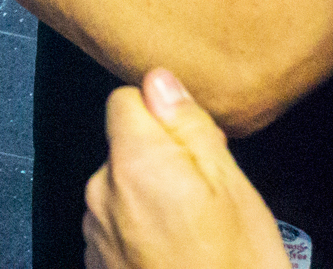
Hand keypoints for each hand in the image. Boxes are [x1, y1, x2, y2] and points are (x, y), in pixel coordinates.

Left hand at [83, 70, 291, 268]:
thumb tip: (159, 81)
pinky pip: (114, 227)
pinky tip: (174, 256)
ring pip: (118, 189)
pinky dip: (137, 234)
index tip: (191, 143)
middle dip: (156, 160)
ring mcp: (94, 234)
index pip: (125, 100)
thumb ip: (189, 128)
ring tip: (193, 234)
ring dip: (146, 200)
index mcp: (134, 163)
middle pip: (122, 148)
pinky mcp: (96, 264)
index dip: (162, 115)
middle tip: (204, 197)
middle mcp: (101, 193)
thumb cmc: (238, 266)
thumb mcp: (231, 188)